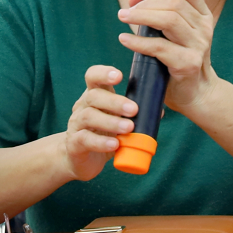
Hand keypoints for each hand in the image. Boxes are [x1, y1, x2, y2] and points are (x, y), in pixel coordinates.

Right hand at [62, 65, 138, 180]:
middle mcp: (82, 107)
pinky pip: (85, 139)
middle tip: (134, 109)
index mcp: (94, 96)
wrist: (81, 160)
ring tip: (129, 127)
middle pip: (93, 96)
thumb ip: (134, 114)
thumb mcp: (117, 120)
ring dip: (111, 121)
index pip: (93, 77)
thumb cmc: (103, 134)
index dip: (103, 73)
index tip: (119, 76)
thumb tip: (158, 111)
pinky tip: (115, 144)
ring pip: (89, 116)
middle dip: (115, 101)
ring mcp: (76, 125)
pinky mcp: (74, 144)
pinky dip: (101, 142)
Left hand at [117, 0, 217, 115]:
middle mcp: (204, 28)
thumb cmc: (179, 61)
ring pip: (170, 20)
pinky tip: (124, 39)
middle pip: (176, 3)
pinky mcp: (188, 63)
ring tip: (123, 17)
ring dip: (142, 16)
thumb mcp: (170, 34)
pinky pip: (160, 47)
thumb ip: (155, 14)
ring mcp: (198, 45)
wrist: (196, 93)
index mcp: (203, 16)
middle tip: (127, 11)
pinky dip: (139, 42)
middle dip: (148, 3)